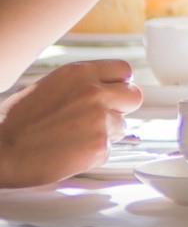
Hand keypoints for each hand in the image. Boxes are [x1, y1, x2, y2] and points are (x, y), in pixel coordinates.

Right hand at [0, 59, 141, 187]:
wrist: (0, 151)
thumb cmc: (15, 123)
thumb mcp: (47, 87)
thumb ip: (79, 85)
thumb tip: (102, 88)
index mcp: (80, 73)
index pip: (124, 71)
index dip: (119, 85)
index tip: (112, 95)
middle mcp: (95, 93)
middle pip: (134, 97)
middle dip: (121, 108)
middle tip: (101, 119)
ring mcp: (100, 119)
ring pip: (122, 127)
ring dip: (105, 134)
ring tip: (74, 139)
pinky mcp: (100, 146)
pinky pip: (109, 151)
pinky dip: (93, 155)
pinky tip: (69, 153)